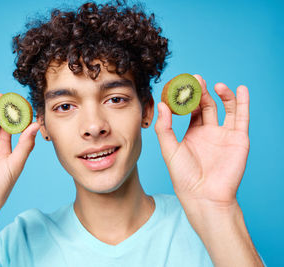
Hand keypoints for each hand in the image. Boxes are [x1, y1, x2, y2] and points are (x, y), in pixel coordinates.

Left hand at [154, 75, 249, 208]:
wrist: (204, 195)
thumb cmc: (184, 176)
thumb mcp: (169, 149)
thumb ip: (164, 128)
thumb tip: (161, 104)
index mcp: (192, 133)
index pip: (190, 109)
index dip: (186, 97)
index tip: (181, 84)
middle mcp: (209, 132)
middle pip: (207, 106)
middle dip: (201, 92)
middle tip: (196, 79)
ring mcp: (224, 135)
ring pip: (225, 109)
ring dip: (222, 95)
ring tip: (215, 85)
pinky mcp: (238, 139)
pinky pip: (242, 118)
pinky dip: (242, 103)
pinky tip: (241, 89)